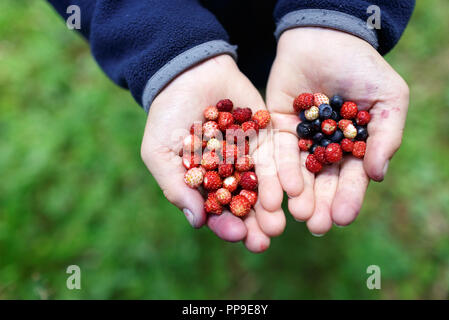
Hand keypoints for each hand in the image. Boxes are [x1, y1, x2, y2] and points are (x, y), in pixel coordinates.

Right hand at [141, 55, 284, 251]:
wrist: (187, 74)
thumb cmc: (166, 115)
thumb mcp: (159, 152)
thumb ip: (176, 186)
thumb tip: (197, 222)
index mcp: (205, 183)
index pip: (217, 211)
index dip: (226, 225)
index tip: (237, 234)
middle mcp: (229, 175)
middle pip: (244, 205)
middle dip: (254, 224)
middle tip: (264, 240)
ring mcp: (249, 157)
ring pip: (263, 187)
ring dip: (270, 207)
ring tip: (278, 224)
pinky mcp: (265, 137)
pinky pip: (275, 159)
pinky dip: (280, 176)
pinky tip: (286, 191)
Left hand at [266, 28, 408, 234]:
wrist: (325, 38)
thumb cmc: (362, 67)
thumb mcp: (388, 98)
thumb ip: (385, 136)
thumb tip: (377, 176)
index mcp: (353, 146)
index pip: (351, 178)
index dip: (348, 198)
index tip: (342, 218)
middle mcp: (325, 149)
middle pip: (322, 182)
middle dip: (320, 204)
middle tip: (316, 225)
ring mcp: (300, 141)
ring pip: (298, 173)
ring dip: (298, 195)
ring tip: (299, 214)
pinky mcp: (277, 129)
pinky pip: (278, 153)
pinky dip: (281, 170)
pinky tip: (284, 188)